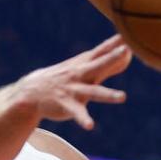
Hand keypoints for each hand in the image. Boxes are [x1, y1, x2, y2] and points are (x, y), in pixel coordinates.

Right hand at [15, 34, 130, 129]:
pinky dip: (83, 119)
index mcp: (84, 64)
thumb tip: (126, 57)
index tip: (128, 33)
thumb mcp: (83, 70)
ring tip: (123, 97)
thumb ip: (106, 65)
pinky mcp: (67, 104)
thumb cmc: (63, 79)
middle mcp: (80, 74)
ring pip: (93, 91)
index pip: (102, 50)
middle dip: (112, 57)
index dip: (115, 42)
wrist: (31, 92)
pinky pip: (77, 113)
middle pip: (99, 64)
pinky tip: (90, 126)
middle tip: (126, 49)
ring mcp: (74, 89)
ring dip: (108, 94)